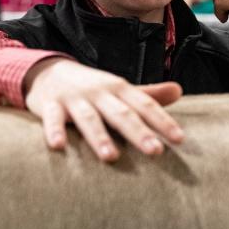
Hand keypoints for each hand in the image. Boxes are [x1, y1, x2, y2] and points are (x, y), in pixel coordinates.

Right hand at [23, 58, 184, 162]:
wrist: (49, 71)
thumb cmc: (91, 88)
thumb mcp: (119, 89)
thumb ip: (148, 95)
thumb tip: (179, 90)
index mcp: (119, 89)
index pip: (144, 105)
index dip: (162, 121)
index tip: (179, 139)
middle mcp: (99, 92)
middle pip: (121, 113)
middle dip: (138, 132)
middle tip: (155, 151)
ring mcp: (74, 98)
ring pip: (89, 118)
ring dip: (99, 137)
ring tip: (111, 157)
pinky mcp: (49, 105)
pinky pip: (52, 118)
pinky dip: (54, 131)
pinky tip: (58, 146)